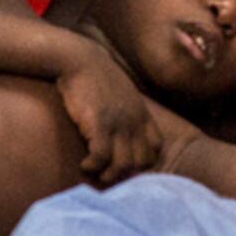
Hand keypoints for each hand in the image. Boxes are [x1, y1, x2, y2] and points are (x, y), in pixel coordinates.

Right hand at [55, 48, 161, 181]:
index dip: (145, 161)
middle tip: (110, 175)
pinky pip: (101, 156)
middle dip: (127, 173)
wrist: (80, 59)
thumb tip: (123, 129)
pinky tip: (84, 164)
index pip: (156, 147)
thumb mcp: (122, 92)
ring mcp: (118, 123)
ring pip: (123, 164)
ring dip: (110, 176)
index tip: (128, 166)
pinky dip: (93, 166)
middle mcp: (134, 121)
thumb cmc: (96, 76)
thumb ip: (128, 111)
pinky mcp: (98, 123)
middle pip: (142, 161)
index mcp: (142, 113)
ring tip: (97, 174)